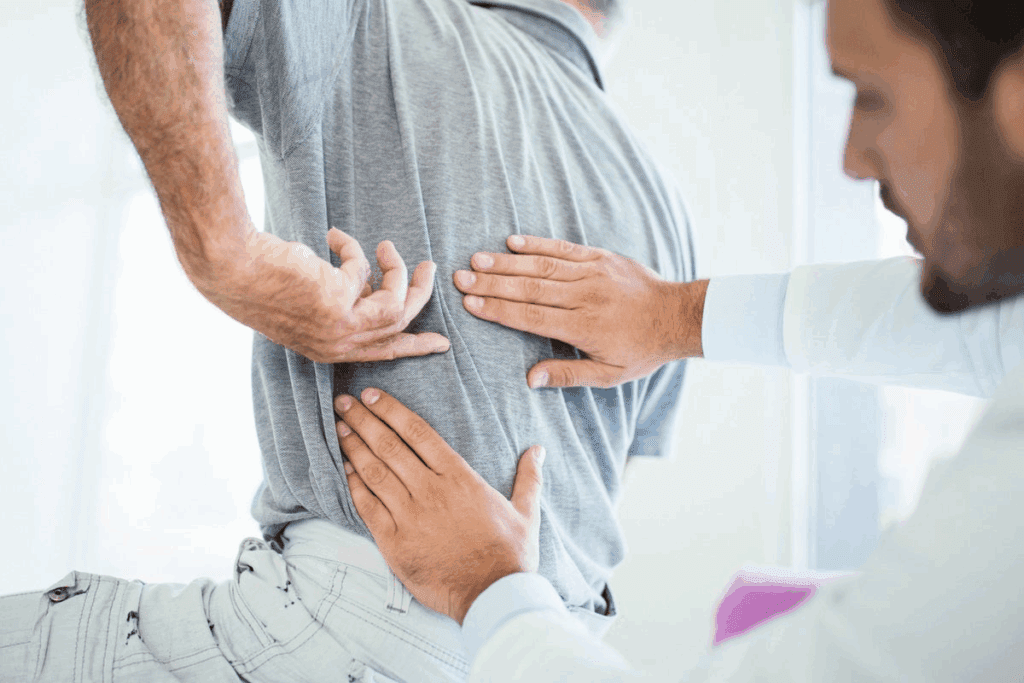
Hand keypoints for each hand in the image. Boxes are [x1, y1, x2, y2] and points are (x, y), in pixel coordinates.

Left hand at [197, 228, 449, 362]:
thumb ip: (344, 301)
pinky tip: (332, 236)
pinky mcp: (340, 300)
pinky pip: (364, 269)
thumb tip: (369, 283)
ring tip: (388, 246)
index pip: (383, 353)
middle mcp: (338, 345)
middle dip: (420, 295)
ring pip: (396, 303)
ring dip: (399, 270)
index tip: (441, 343)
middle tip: (429, 268)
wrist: (233, 270)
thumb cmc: (262, 281)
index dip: (415, 346)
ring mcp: (341, 326)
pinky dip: (352, 248)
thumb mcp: (310, 302)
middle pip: (400, 326)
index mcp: (329, 350)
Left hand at [334, 388, 544, 624]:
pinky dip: (353, 485)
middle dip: (363, 421)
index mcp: (459, 477)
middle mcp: (431, 490)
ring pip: (374, 472)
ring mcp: (410, 516)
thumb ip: (528, 477)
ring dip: (354, 447)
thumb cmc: (510, 554)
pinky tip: (343, 469)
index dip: (391, 410)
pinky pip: (367, 507)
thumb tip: (537, 449)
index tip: (372, 396)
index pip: (418, 432)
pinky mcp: (394, 542)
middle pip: (390, 446)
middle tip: (344, 403)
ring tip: (339, 428)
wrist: (492, 595)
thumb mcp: (526, 511)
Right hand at [453, 235, 707, 388]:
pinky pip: (563, 248)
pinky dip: (537, 243)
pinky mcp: (600, 257)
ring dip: (506, 262)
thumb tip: (529, 379)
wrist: (678, 316)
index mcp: (583, 326)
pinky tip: (512, 241)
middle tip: (460, 279)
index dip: (499, 310)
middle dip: (491, 283)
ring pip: (541, 265)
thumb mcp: (609, 374)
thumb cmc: (642, 350)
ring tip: (476, 260)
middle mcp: (584, 296)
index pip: (531, 317)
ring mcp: (592, 273)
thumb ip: (568, 375)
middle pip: (529, 288)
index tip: (470, 304)